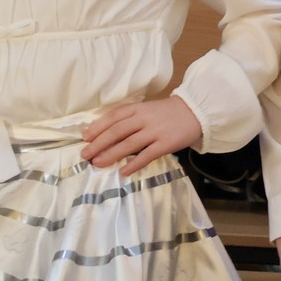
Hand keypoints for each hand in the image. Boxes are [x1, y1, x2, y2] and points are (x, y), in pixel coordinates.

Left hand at [79, 96, 203, 174]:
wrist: (195, 112)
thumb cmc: (166, 113)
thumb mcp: (146, 109)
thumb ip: (128, 118)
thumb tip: (105, 132)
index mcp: (137, 108)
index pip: (113, 117)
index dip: (97, 127)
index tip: (85, 137)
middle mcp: (144, 119)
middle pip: (117, 131)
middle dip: (99, 143)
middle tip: (85, 155)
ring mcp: (155, 131)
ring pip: (129, 144)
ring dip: (111, 154)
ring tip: (98, 164)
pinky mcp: (166, 144)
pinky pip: (147, 155)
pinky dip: (134, 164)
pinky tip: (123, 172)